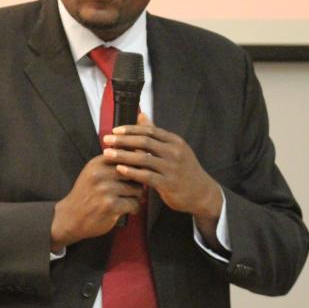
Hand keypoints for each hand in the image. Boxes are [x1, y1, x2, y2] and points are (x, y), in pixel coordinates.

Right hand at [50, 155, 142, 251]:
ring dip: (136, 197)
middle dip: (138, 182)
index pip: (126, 157)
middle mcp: (101, 173)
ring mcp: (105, 189)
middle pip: (135, 173)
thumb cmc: (87, 194)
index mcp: (98, 163)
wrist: (70, 218)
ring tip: (130, 200)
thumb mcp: (94, 172)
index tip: (133, 176)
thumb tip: (140, 153)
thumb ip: (112, 163)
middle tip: (134, 190)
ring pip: (137, 189)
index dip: (136, 167)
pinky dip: (134, 208)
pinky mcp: (110, 205)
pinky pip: (133, 203)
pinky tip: (128, 210)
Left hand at [102, 113, 223, 247]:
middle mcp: (174, 152)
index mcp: (174, 141)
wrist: (202, 193)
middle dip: (123, 140)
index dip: (130, 129)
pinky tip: (120, 169)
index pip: (149, 130)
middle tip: (106, 140)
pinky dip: (132, 172)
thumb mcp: (174, 148)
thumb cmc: (184, 169)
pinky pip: (146, 176)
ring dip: (123, 155)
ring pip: (143, 158)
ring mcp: (172, 168)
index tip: (115, 130)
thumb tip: (141, 114)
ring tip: (107, 154)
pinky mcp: (169, 184)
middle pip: (144, 142)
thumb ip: (156, 133)